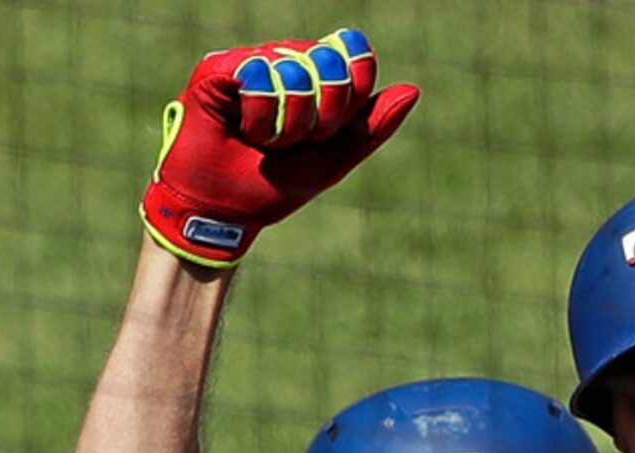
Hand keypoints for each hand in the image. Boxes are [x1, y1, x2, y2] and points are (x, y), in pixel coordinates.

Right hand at [140, 29, 420, 266]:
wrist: (224, 211)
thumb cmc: (273, 186)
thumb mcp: (332, 161)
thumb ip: (371, 127)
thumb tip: (413, 89)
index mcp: (318, 79)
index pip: (354, 59)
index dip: (349, 93)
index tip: (326, 128)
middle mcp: (287, 61)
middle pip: (329, 65)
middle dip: (316, 119)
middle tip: (289, 141)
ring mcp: (254, 59)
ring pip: (295, 73)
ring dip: (282, 125)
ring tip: (260, 139)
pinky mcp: (220, 65)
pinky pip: (258, 76)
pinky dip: (257, 116)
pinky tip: (240, 126)